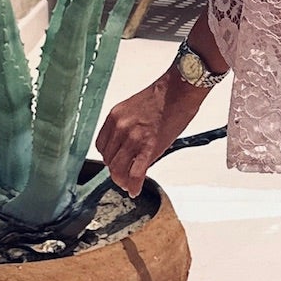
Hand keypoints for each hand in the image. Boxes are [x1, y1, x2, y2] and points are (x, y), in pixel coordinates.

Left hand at [97, 66, 207, 196]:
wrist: (179, 90)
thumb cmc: (162, 97)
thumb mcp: (134, 109)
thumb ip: (126, 127)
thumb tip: (127, 147)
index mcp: (114, 117)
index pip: (101, 146)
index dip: (108, 157)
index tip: (115, 162)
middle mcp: (120, 128)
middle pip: (109, 159)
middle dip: (115, 170)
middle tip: (123, 175)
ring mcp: (133, 138)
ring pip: (118, 169)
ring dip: (122, 180)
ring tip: (129, 184)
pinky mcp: (149, 147)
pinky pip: (136, 173)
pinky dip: (134, 185)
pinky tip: (135, 190)